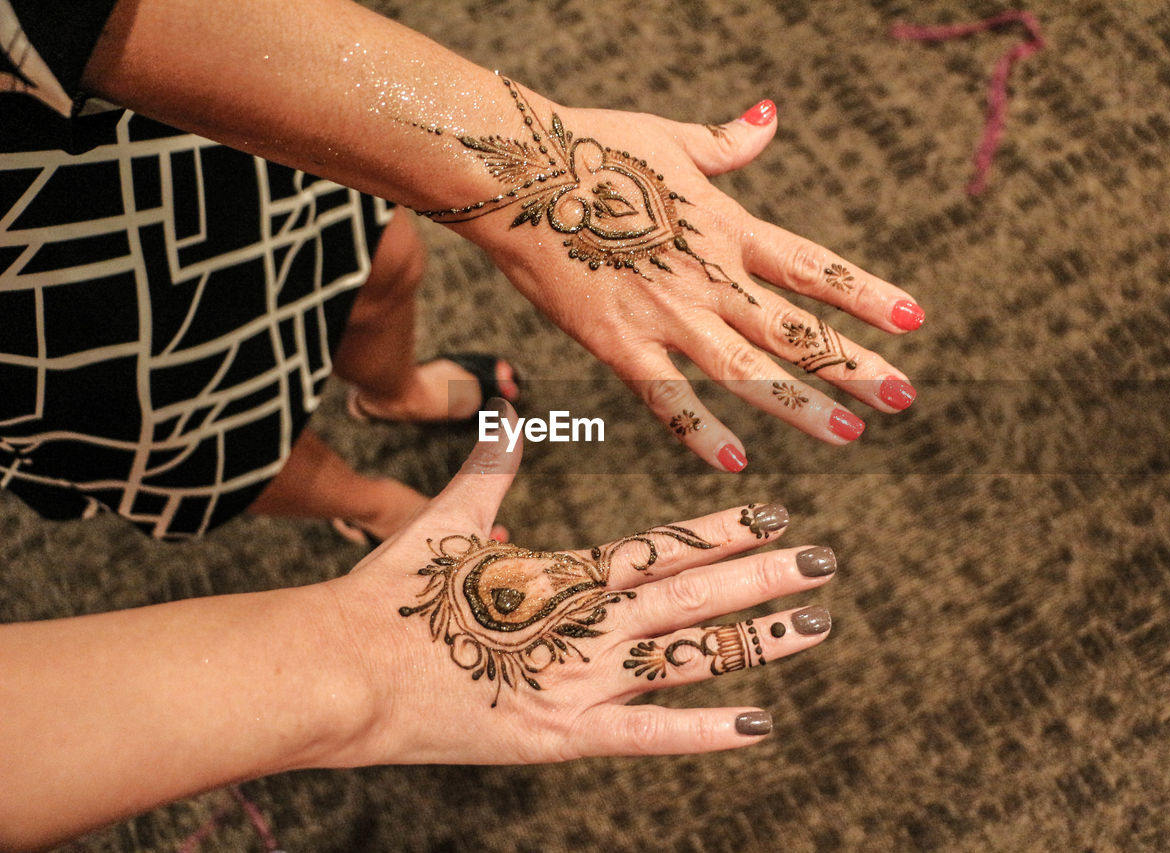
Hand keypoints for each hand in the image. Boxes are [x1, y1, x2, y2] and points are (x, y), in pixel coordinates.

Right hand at [324, 401, 833, 763]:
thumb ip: (491, 463)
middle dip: (764, 576)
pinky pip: (647, 735)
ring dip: (755, 643)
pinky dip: (704, 730)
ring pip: (687, 658)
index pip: (663, 544)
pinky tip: (760, 723)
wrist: (343, 670)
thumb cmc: (393, 593)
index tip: (774, 512)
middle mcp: (587, 623)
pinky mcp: (561, 735)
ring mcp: (580, 682)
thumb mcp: (447, 518)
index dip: (724, 529)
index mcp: (565, 571)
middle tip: (824, 562)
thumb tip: (509, 408)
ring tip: (814, 627)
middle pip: (694, 595)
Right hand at [428, 80, 922, 470]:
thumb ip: (726, 144)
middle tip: (905, 396)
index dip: (866, 294)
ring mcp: (669, 316)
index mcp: (729, 227)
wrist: (519, 174)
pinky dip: (702, 432)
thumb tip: (770, 116)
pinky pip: (669, 399)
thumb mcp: (670, 138)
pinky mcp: (621, 345)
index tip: (913, 319)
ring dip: (802, 405)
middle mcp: (712, 278)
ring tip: (850, 433)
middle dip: (854, 364)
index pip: (814, 268)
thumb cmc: (592, 146)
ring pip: (749, 371)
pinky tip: (737, 463)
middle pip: (797, 329)